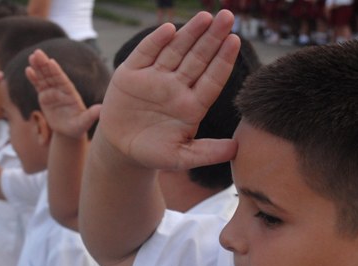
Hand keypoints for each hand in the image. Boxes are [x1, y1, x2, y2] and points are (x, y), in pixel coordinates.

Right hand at [26, 49, 100, 138]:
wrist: (69, 131)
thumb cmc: (78, 127)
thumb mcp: (84, 122)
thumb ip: (91, 115)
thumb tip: (101, 108)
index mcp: (70, 93)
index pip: (63, 80)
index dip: (57, 72)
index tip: (51, 62)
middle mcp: (61, 90)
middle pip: (52, 75)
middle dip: (45, 64)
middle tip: (37, 53)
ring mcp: (53, 92)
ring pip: (44, 77)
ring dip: (38, 67)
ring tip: (32, 57)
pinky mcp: (45, 96)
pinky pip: (38, 86)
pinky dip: (33, 78)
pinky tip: (28, 70)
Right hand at [98, 10, 239, 171]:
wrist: (121, 150)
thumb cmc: (154, 153)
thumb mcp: (181, 157)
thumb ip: (208, 153)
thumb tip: (236, 149)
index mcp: (192, 105)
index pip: (212, 79)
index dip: (223, 60)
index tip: (235, 41)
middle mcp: (177, 87)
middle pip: (198, 59)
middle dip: (212, 38)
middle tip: (227, 17)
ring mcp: (155, 77)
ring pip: (176, 51)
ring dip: (190, 33)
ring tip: (205, 16)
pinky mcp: (132, 73)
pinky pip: (146, 53)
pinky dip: (156, 41)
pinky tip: (169, 29)